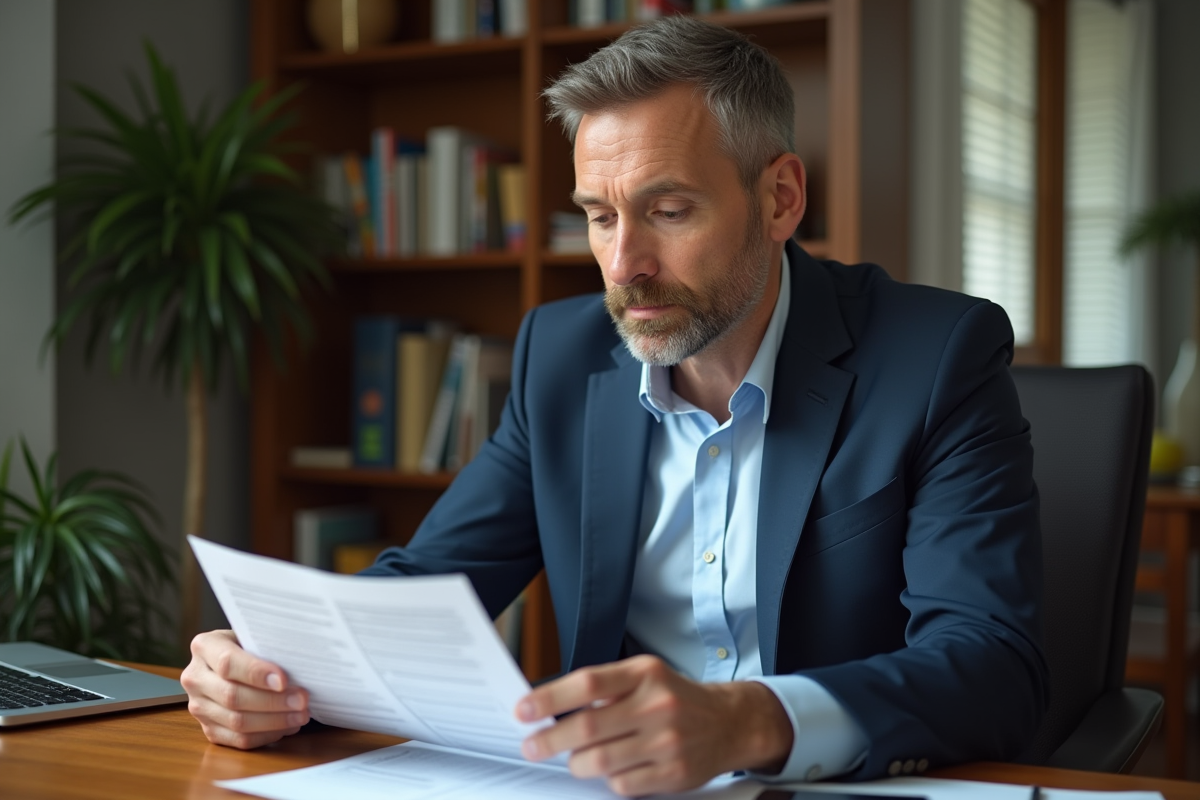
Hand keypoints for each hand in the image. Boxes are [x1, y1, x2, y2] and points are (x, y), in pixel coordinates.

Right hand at [181, 629, 309, 748]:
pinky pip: (238, 739)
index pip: (227, 663)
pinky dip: (267, 735)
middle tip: (302, 700)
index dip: (256, 673)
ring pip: (237, 722)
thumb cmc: (251, 645)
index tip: (284, 681)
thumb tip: (298, 665)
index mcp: (204, 646)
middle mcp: (195, 677)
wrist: (233, 660)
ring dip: (274, 721)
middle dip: (273, 701)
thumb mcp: (254, 635)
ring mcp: (198, 706)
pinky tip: (287, 726)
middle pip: (233, 696)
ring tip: (301, 715)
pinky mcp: (208, 729)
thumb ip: (267, 647)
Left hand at [515, 655, 792, 795]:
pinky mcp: (673, 773)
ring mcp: (667, 741)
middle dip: (550, 740)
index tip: (523, 710)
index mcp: (644, 674)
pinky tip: (612, 768)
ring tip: (572, 759)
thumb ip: (605, 687)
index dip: (550, 698)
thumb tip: (549, 704)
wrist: (729, 723)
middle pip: (588, 726)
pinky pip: (622, 784)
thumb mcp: (645, 676)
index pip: (588, 683)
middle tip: (531, 746)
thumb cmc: (674, 698)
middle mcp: (657, 704)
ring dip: (575, 763)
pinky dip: (608, 779)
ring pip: (599, 761)